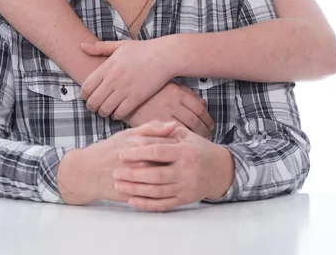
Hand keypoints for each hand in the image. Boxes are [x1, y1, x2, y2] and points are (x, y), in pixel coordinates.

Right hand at [57, 121, 180, 204]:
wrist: (87, 171)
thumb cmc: (109, 149)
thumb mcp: (128, 134)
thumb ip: (151, 128)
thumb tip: (173, 125)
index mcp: (137, 144)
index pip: (165, 146)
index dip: (179, 148)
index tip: (189, 147)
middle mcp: (135, 161)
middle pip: (165, 164)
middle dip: (179, 164)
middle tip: (189, 164)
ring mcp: (132, 178)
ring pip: (159, 182)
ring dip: (172, 180)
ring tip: (181, 177)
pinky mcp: (129, 193)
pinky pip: (150, 197)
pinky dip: (161, 195)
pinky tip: (170, 191)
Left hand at [80, 39, 174, 118]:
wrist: (165, 56)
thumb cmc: (142, 50)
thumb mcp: (120, 45)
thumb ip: (99, 48)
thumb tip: (81, 46)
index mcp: (108, 66)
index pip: (86, 87)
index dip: (84, 95)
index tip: (88, 96)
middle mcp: (113, 79)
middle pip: (93, 102)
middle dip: (92, 106)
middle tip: (96, 106)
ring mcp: (124, 89)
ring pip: (104, 110)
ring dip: (103, 112)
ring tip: (107, 110)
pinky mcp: (136, 98)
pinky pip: (120, 113)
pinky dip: (116, 115)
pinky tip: (119, 112)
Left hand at [113, 125, 234, 210]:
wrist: (220, 170)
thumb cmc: (197, 148)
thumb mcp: (184, 134)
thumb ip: (163, 132)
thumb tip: (142, 134)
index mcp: (185, 151)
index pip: (159, 152)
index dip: (139, 153)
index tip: (123, 153)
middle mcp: (186, 171)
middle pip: (156, 175)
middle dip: (133, 174)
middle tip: (115, 172)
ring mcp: (186, 187)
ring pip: (157, 191)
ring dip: (136, 190)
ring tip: (119, 185)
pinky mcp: (184, 199)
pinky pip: (163, 204)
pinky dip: (147, 204)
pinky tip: (132, 201)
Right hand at [125, 82, 213, 139]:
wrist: (119, 97)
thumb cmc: (145, 92)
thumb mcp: (167, 86)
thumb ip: (185, 94)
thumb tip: (202, 103)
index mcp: (176, 92)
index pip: (200, 109)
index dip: (208, 120)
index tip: (210, 127)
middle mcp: (172, 104)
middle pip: (196, 122)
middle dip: (205, 132)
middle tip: (208, 139)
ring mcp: (162, 116)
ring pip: (186, 132)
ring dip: (194, 141)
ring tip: (196, 147)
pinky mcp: (152, 129)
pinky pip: (170, 140)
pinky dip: (178, 146)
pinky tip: (181, 151)